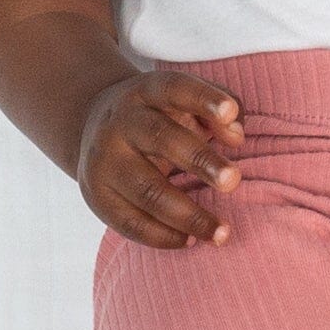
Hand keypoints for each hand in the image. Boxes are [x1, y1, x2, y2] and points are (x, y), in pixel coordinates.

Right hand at [78, 67, 245, 249]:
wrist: (92, 130)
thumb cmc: (159, 117)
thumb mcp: (184, 103)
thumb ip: (218, 112)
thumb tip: (236, 137)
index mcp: (147, 92)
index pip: (175, 88)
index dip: (203, 98)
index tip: (230, 113)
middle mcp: (122, 122)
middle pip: (160, 138)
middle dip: (200, 161)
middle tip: (234, 181)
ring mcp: (105, 160)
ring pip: (147, 190)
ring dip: (188, 214)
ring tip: (221, 232)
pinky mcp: (97, 196)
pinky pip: (130, 222)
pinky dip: (163, 236)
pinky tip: (190, 240)